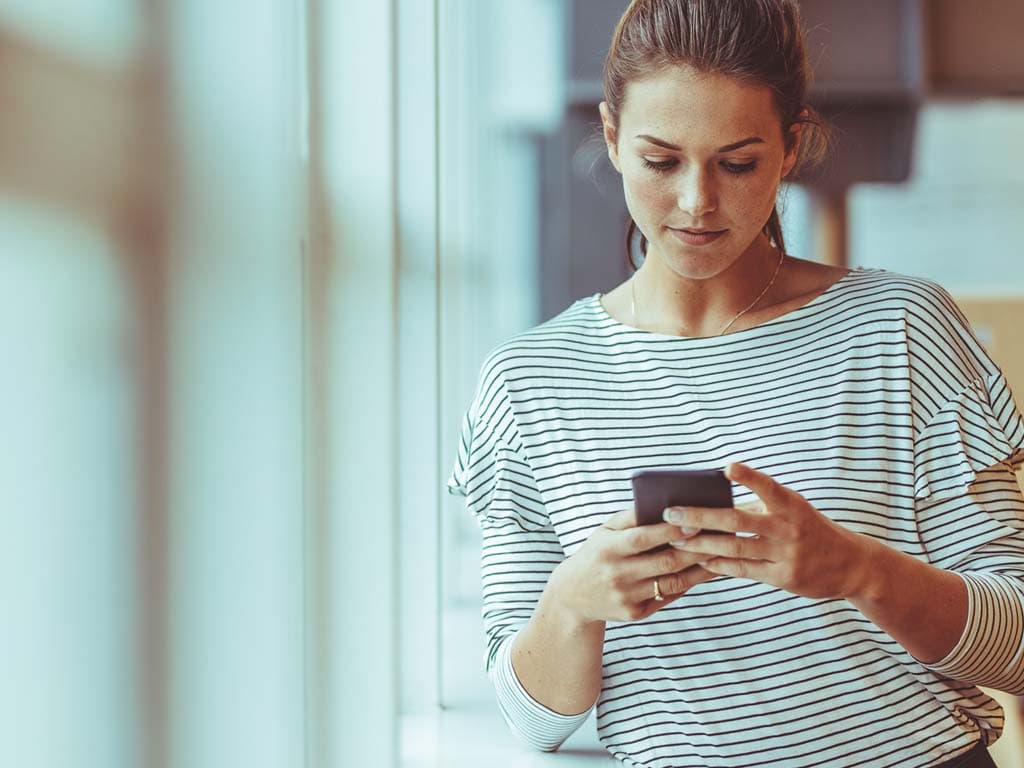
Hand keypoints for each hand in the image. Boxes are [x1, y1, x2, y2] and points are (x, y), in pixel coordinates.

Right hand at [546, 507, 718, 625]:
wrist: (573, 596)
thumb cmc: (596, 554)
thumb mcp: (605, 531)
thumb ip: (631, 517)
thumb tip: (666, 503)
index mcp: (608, 549)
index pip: (643, 538)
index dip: (670, 531)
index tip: (696, 522)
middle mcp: (617, 575)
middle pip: (665, 562)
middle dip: (696, 550)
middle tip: (721, 537)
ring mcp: (627, 597)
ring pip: (673, 582)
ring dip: (700, 569)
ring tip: (721, 555)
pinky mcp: (636, 614)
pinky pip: (668, 597)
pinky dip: (688, 584)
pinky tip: (705, 572)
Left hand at [664, 463, 875, 599]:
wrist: (851, 565)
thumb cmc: (810, 529)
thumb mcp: (794, 509)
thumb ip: (760, 505)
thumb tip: (714, 502)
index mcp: (790, 504)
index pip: (768, 486)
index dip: (748, 477)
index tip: (727, 468)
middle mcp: (788, 527)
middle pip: (737, 520)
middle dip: (700, 516)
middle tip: (670, 513)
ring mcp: (785, 554)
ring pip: (735, 548)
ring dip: (701, 543)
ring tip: (675, 539)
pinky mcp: (783, 577)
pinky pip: (744, 570)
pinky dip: (719, 564)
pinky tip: (700, 559)